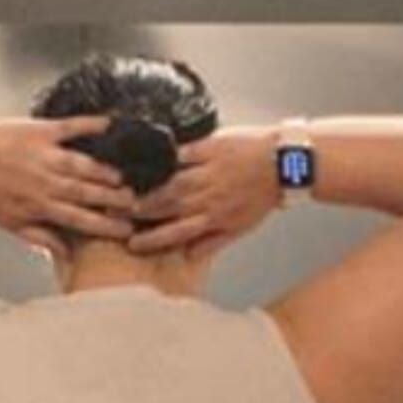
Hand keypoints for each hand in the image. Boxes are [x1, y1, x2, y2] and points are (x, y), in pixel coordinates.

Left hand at [0, 114, 138, 258]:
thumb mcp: (12, 223)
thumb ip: (41, 237)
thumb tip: (66, 253)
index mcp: (40, 206)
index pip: (79, 219)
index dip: (104, 225)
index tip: (126, 230)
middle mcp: (46, 182)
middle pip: (86, 192)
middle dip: (113, 199)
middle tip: (138, 202)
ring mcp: (45, 155)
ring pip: (83, 164)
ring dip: (106, 170)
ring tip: (126, 176)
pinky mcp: (42, 131)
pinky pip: (73, 127)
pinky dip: (93, 125)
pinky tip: (113, 124)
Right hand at [124, 123, 281, 258]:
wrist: (287, 162)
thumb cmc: (263, 196)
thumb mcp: (241, 227)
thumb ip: (211, 242)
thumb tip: (187, 256)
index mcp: (214, 218)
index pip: (176, 232)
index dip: (152, 240)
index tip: (132, 244)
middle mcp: (209, 196)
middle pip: (168, 206)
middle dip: (141, 212)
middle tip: (116, 214)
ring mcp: (210, 170)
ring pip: (173, 182)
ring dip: (149, 188)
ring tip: (126, 191)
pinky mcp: (214, 147)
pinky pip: (185, 153)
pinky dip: (167, 158)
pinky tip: (150, 160)